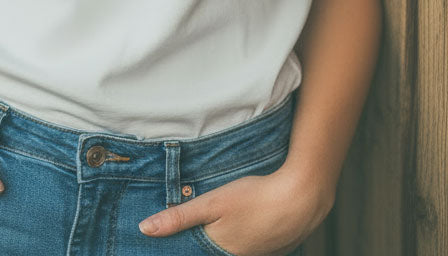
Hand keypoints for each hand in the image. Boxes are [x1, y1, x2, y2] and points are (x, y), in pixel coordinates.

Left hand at [137, 166, 331, 255]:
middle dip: (203, 239)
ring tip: (228, 217)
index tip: (172, 238)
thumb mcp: (212, 203)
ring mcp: (259, 254)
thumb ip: (179, 217)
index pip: (194, 251)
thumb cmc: (255, 198)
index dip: (184, 243)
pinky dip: (245, 234)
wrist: (302, 198)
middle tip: (210, 217)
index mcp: (221, 252)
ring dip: (225, 236)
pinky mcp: (274, 245)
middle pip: (213, 249)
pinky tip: (247, 219)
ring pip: (233, 247)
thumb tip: (145, 229)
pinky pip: (252, 244)